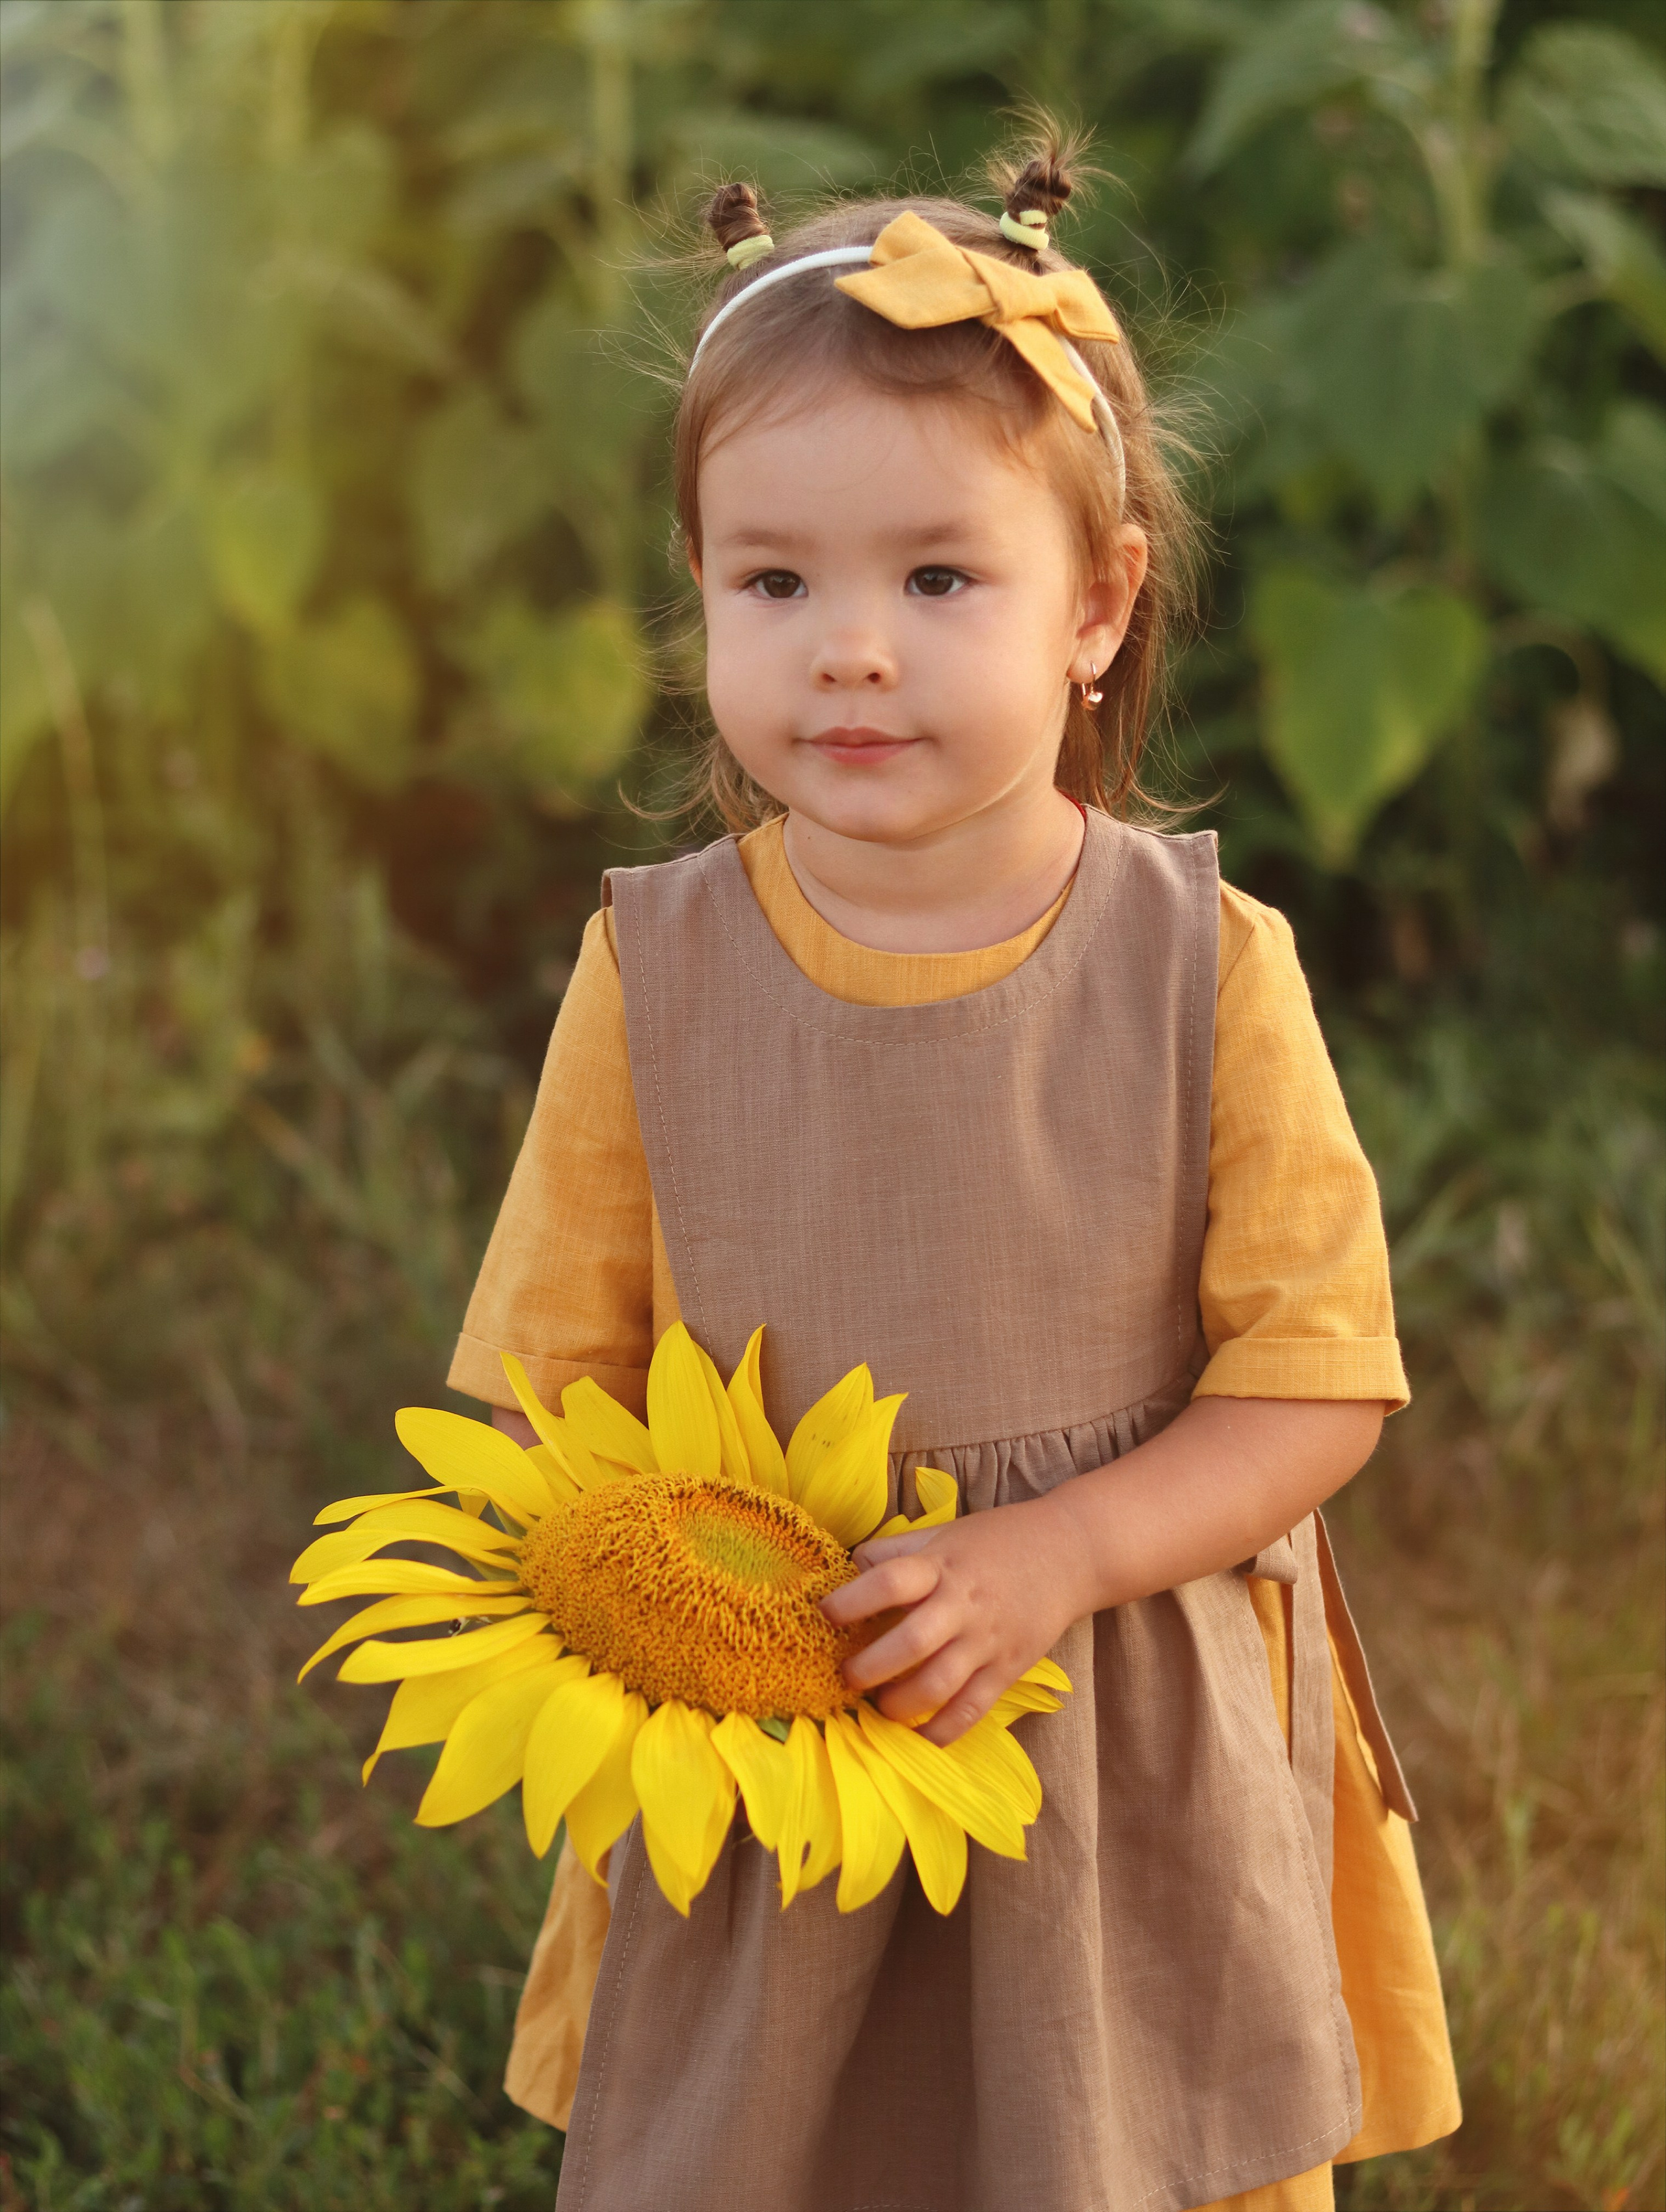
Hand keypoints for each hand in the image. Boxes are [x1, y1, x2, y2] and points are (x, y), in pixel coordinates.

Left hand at [820, 1495, 1091, 1745]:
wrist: (1070, 1552)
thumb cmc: (996, 1541)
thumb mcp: (944, 1532)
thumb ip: (897, 1550)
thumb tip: (848, 1566)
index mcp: (942, 1565)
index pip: (890, 1581)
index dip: (852, 1600)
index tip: (824, 1614)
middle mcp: (963, 1605)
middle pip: (910, 1644)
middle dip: (868, 1668)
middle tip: (845, 1677)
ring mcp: (987, 1641)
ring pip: (938, 1685)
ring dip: (898, 1704)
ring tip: (878, 1705)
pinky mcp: (1008, 1669)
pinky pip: (970, 1710)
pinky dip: (940, 1731)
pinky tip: (917, 1735)